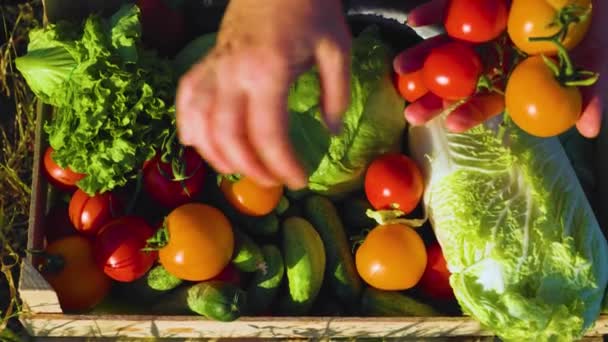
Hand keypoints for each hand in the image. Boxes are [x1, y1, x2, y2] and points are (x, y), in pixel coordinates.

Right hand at [175, 0, 350, 188]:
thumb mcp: (336, 49)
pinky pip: (186, 98)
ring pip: (201, 123)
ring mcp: (214, 67)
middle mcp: (233, 73)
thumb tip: (332, 132)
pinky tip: (197, 143)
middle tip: (274, 182)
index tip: (299, 180)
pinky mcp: (205, 61)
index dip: (283, 165)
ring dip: (216, 156)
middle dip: (251, 168)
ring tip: (239, 171)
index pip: (268, 134)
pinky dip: (188, 125)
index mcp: (268, 71)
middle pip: (229, 136)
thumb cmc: (310, 9)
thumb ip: (336, 95)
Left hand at [394, 0, 606, 137]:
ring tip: (400, 68)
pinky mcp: (476, 1)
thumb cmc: (596, 20)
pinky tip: (415, 20)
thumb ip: (592, 89)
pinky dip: (434, 12)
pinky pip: (451, 6)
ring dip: (423, 57)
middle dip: (435, 97)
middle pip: (460, 81)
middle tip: (411, 113)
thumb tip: (591, 130)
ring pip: (447, 46)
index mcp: (515, 73)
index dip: (473, 112)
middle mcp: (494, 54)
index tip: (453, 125)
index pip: (491, 99)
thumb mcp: (597, 53)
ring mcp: (482, 28)